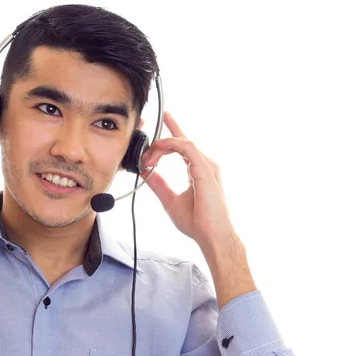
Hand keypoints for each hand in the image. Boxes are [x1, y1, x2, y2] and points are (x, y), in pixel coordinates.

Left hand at [140, 111, 235, 248]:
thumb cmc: (197, 222)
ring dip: (160, 146)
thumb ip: (158, 184)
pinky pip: (186, 147)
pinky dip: (169, 146)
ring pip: (181, 142)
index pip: (184, 144)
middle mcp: (204, 164)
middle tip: (144, 153)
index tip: (164, 119)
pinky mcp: (204, 169)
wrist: (211, 236)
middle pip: (180, 141)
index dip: (174, 130)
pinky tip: (157, 153)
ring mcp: (206, 165)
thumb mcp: (170, 199)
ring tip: (147, 159)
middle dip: (159, 142)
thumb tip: (145, 172)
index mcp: (198, 170)